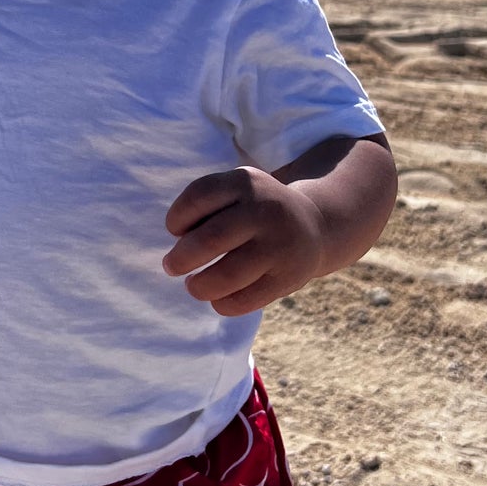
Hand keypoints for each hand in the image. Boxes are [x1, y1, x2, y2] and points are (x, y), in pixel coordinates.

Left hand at [162, 166, 325, 317]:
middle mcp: (266, 210)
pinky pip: (245, 300)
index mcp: (246, 182)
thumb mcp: (237, 191)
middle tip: (172, 266)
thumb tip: (178, 249)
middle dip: (181, 258)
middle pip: (210, 238)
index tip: (176, 230)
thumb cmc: (256, 211)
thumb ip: (207, 209)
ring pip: (227, 275)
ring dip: (199, 286)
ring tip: (193, 286)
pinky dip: (222, 303)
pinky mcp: (289, 278)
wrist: (313, 225)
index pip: (198, 196)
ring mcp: (280, 245)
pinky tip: (218, 298)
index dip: (177, 218)